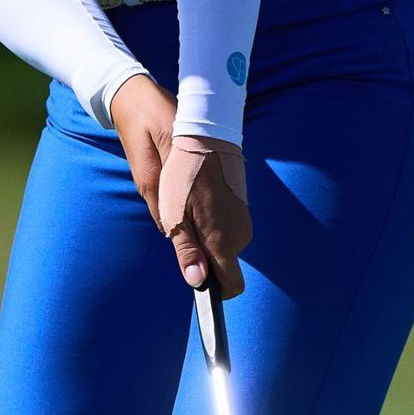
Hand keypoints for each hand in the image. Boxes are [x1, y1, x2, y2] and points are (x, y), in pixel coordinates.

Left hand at [109, 74, 251, 295]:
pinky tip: (194, 194)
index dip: (214, 291)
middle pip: (224, 263)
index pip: (232, 286)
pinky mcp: (242, 199)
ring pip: (223, 241)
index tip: (198, 287)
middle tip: (177, 228)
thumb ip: (186, 248)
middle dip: (202, 256)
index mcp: (222, 237)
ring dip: (203, 233)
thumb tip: (197, 280)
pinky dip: (210, 217)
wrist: (198, 123)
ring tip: (183, 205)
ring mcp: (243, 213)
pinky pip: (226, 221)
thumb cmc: (175, 167)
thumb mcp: (169, 210)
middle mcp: (240, 229)